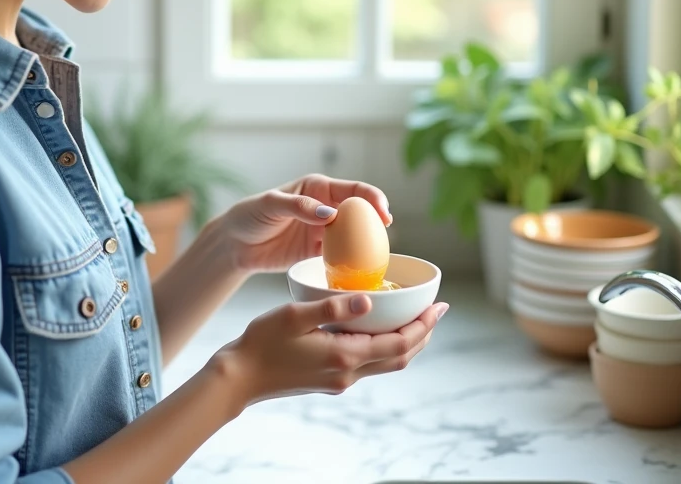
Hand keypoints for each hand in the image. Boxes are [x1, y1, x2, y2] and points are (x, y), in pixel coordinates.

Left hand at [216, 174, 391, 273]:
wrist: (235, 244)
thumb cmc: (249, 215)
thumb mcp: (270, 204)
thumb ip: (298, 206)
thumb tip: (329, 214)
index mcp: (317, 189)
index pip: (353, 190)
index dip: (373, 199)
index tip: (384, 214)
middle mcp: (325, 208)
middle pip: (360, 214)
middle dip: (377, 224)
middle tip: (385, 240)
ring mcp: (323, 232)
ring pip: (353, 237)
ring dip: (366, 246)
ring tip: (377, 259)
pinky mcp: (317, 253)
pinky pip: (340, 257)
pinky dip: (350, 264)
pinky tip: (358, 272)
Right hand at [216, 295, 447, 406]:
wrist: (240, 377)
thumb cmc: (262, 342)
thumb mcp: (294, 316)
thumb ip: (332, 309)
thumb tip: (369, 301)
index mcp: (344, 356)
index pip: (398, 344)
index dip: (422, 326)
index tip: (439, 307)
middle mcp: (348, 373)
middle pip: (400, 357)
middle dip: (423, 334)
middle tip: (437, 312)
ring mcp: (340, 379)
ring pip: (387, 363)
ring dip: (407, 343)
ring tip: (417, 320)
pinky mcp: (330, 380)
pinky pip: (369, 364)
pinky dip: (385, 348)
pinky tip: (380, 331)